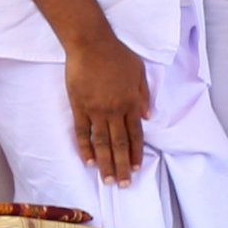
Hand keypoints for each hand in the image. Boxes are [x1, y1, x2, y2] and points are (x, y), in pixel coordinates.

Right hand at [64, 26, 150, 184]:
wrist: (91, 44)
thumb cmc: (117, 55)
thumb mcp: (139, 71)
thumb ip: (144, 95)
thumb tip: (147, 116)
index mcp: (131, 103)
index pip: (136, 135)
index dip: (136, 153)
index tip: (136, 169)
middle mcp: (115, 111)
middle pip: (120, 144)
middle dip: (122, 166)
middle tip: (123, 184)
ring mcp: (96, 111)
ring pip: (102, 143)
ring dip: (106, 163)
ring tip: (107, 180)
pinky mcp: (79, 107)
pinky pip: (82, 132)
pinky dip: (85, 148)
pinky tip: (88, 161)